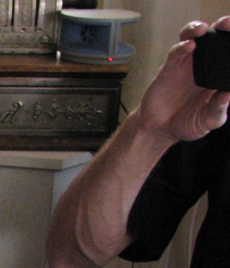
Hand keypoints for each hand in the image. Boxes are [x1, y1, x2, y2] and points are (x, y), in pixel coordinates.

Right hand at [137, 17, 229, 143]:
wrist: (158, 130)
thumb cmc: (185, 124)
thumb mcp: (208, 121)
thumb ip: (218, 110)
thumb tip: (226, 94)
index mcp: (218, 76)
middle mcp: (204, 66)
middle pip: (215, 38)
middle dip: (223, 27)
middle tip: (228, 24)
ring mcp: (186, 65)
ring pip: (193, 38)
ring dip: (198, 29)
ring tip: (203, 29)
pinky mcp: (169, 69)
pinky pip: (176, 53)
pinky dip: (182, 47)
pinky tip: (190, 46)